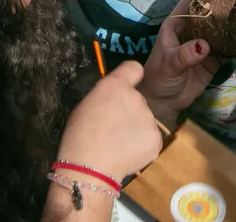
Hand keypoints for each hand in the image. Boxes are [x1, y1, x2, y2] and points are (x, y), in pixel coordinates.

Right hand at [56, 62, 162, 182]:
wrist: (89, 167)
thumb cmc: (79, 136)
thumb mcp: (85, 106)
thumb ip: (105, 97)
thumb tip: (114, 101)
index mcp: (115, 86)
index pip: (134, 68)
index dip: (131, 77)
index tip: (127, 87)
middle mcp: (136, 97)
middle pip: (137, 100)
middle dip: (129, 111)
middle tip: (113, 129)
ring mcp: (149, 118)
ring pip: (145, 120)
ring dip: (136, 129)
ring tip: (118, 145)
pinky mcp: (156, 138)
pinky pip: (150, 138)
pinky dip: (142, 145)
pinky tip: (127, 154)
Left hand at [140, 0, 220, 125]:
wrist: (163, 102)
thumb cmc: (158, 77)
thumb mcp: (169, 64)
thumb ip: (185, 55)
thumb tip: (204, 46)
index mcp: (177, 25)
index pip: (191, 2)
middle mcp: (192, 31)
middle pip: (209, 14)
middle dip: (223, 7)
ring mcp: (204, 45)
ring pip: (220, 30)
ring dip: (232, 25)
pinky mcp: (213, 60)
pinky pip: (227, 49)